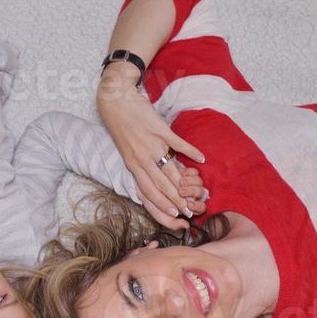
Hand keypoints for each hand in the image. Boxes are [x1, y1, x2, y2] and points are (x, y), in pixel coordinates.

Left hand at [97, 84, 206, 229]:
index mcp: (133, 166)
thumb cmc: (122, 127)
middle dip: (177, 200)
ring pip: (170, 170)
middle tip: (190, 210)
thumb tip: (155, 180)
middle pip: (162, 185)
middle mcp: (142, 158)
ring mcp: (152, 144)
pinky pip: (178, 144)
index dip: (162, 205)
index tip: (175, 215)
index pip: (148, 191)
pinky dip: (191, 151)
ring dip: (184, 183)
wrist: (115, 102)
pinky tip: (201, 159)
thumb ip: (140, 166)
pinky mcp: (160, 129)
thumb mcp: (127, 151)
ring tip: (198, 192)